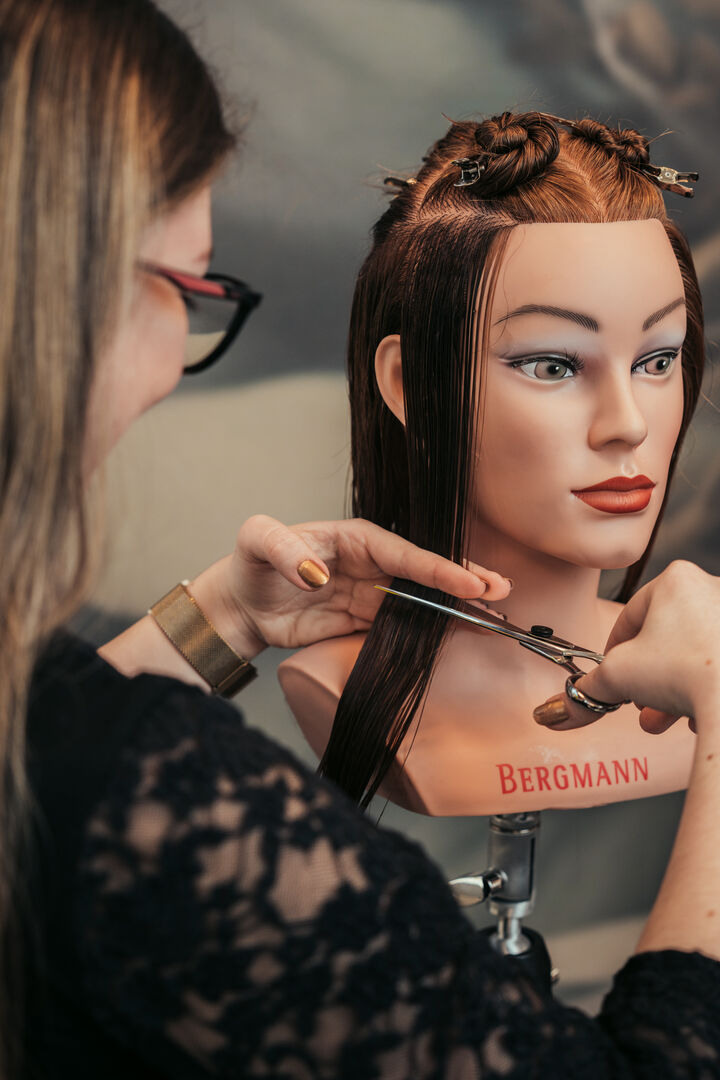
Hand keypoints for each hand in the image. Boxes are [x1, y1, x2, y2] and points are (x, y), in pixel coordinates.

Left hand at [205, 514, 511, 654]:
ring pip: (423, 599)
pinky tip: (464, 633)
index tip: (467, 581)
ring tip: (495, 615)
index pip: (403, 552)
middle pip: (425, 572)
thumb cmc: (250, 563)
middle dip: (463, 580)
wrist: (240, 606)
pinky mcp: (366, 621)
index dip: (437, 567)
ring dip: (458, 607)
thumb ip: (285, 551)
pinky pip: (407, 624)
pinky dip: (436, 629)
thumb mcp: (257, 541)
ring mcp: (372, 592)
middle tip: (499, 592)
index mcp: (354, 537)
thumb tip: (318, 575)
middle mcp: (370, 563)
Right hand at [533, 561, 719, 733]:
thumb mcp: (617, 677)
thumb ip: (587, 689)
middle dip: (651, 680)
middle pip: (668, 640)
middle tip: (642, 705)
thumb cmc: (683, 672)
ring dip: (677, 689)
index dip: (614, 654)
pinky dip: (709, 689)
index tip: (611, 677)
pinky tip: (701, 715)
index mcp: (675, 580)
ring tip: (667, 719)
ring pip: (697, 655)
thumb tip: (558, 712)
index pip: (630, 618)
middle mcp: (711, 588)